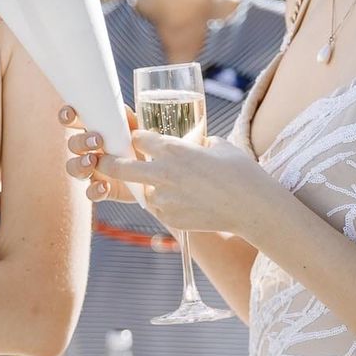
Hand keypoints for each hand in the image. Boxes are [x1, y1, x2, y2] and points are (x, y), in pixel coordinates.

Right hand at [60, 104, 141, 202]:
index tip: (70, 114)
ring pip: (73, 168)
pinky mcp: (102, 190)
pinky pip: (91, 193)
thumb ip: (127, 119)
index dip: (67, 116)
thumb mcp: (139, 128)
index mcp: (95, 129)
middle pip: (73, 144)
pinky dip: (95, 190)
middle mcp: (89, 149)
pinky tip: (104, 186)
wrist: (160, 172)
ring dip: (80, 164)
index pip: (73, 120)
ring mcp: (94, 171)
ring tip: (92, 162)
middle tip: (97, 140)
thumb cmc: (145, 145)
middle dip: (80, 141)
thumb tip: (120, 110)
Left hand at [82, 118, 278, 236]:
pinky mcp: (171, 219)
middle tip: (101, 162)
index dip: (137, 137)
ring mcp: (165, 198)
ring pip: (143, 191)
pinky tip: (185, 202)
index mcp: (174, 149)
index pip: (139, 138)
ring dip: (148, 187)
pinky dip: (166, 205)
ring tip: (169, 186)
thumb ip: (199, 143)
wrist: (253, 207)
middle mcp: (163, 173)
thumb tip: (195, 143)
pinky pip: (160, 209)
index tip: (136, 139)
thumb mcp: (219, 145)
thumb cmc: (241, 172)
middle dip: (107, 163)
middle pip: (120, 166)